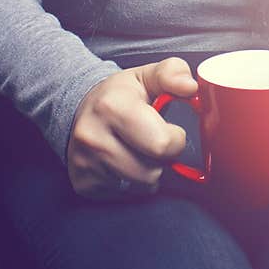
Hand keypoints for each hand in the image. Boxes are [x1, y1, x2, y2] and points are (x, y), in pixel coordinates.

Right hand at [67, 57, 196, 198]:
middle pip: (153, 171)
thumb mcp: (147, 75)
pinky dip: (131, 182)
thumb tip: (190, 87)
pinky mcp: (83, 183)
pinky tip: (123, 162)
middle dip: (162, 158)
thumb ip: (173, 73)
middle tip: (153, 142)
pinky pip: (125, 195)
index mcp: (113, 107)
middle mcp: (94, 137)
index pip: (162, 144)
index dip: (175, 139)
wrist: (78, 108)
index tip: (169, 130)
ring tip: (138, 151)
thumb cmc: (120, 94)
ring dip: (148, 172)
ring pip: (141, 186)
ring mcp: (85, 163)